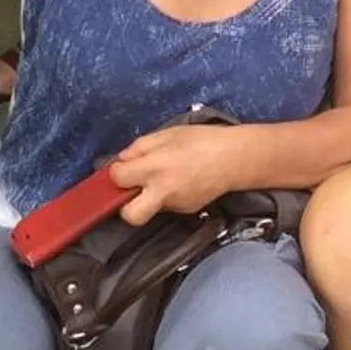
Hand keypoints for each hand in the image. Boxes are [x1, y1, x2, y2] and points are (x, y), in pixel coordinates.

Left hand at [107, 124, 243, 221]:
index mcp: (155, 167)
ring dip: (147, 198)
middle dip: (123, 207)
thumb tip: (122, 160)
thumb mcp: (167, 133)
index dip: (116, 173)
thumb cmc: (202, 140)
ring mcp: (175, 205)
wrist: (234, 159)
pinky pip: (166, 206)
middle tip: (130, 190)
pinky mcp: (186, 211)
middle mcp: (162, 191)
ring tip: (160, 179)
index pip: (119, 178)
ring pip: (149, 211)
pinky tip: (177, 181)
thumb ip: (140, 147)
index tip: (121, 168)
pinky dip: (165, 196)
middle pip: (130, 216)